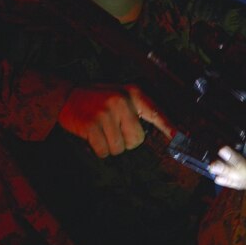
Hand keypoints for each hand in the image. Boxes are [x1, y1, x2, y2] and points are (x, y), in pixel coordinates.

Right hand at [58, 84, 173, 157]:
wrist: (66, 95)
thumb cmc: (96, 99)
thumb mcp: (119, 95)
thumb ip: (135, 110)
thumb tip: (149, 133)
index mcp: (132, 93)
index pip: (155, 111)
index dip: (168, 126)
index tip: (180, 136)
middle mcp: (122, 101)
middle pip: (136, 140)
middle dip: (125, 141)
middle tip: (113, 130)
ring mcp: (106, 113)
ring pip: (119, 148)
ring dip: (110, 145)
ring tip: (101, 131)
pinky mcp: (92, 125)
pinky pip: (104, 151)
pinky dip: (98, 149)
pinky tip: (92, 136)